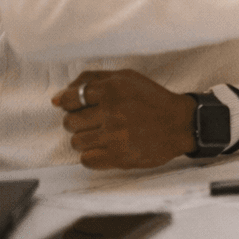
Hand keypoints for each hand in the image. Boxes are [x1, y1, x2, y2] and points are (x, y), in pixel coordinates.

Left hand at [52, 70, 196, 168]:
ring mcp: (115, 136)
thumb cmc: (151, 99)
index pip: (70, 99)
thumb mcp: (126, 78)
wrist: (181, 124)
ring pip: (76, 142)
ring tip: (105, 135)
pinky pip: (86, 160)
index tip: (81, 107)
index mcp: (113, 89)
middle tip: (98, 121)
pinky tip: (108, 147)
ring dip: (87, 139)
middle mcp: (112, 112)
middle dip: (80, 122)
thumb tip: (57, 98)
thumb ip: (91, 80)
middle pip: (70, 123)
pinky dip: (93, 155)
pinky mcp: (119, 157)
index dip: (72, 104)